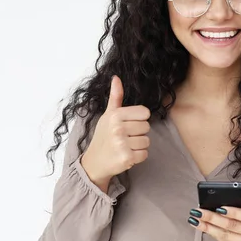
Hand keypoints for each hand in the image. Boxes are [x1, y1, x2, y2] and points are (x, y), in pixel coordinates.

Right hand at [81, 75, 150, 190]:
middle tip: (124, 137)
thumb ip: (115, 97)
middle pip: (146, 127)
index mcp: (115, 115)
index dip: (139, 119)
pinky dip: (138, 156)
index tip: (128, 125)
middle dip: (138, 133)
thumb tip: (116, 77)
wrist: (94, 162)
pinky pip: (145, 154)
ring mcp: (122, 144)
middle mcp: (118, 128)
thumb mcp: (108, 115)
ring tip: (125, 146)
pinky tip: (127, 155)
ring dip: (138, 146)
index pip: (145, 113)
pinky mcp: (127, 158)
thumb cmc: (103, 136)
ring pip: (147, 141)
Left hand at [188, 204, 240, 240]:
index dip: (232, 212)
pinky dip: (215, 235)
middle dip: (212, 218)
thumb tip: (223, 203)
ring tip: (195, 220)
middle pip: (232, 226)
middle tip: (198, 211)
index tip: (218, 207)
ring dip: (208, 228)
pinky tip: (205, 229)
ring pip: (226, 236)